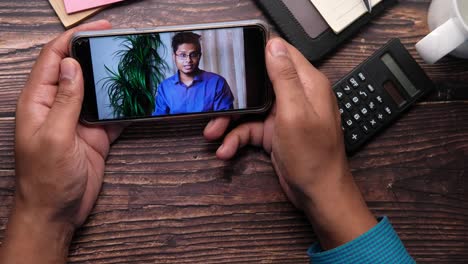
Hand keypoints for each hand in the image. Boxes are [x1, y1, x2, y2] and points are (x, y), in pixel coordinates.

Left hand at [0, 20, 123, 263]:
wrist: (57, 212)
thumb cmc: (47, 179)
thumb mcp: (55, 137)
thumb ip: (65, 101)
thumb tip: (73, 65)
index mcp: (39, 102)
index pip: (54, 59)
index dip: (72, 39)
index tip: (97, 29)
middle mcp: (58, 106)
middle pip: (76, 70)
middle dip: (96, 54)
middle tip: (121, 44)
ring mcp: (78, 120)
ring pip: (96, 91)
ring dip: (112, 79)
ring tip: (133, 66)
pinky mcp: (95, 135)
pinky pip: (111, 114)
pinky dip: (124, 106)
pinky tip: (139, 99)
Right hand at [204, 38, 376, 248]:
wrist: (318, 194)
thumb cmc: (314, 157)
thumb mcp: (295, 112)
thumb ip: (284, 78)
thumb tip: (274, 45)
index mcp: (307, 84)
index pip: (282, 54)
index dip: (259, 51)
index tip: (234, 55)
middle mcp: (295, 96)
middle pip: (258, 83)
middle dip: (235, 95)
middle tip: (216, 104)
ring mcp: (284, 115)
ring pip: (250, 108)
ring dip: (229, 121)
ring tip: (213, 133)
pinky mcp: (274, 133)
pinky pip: (250, 129)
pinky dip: (236, 139)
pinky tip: (226, 149)